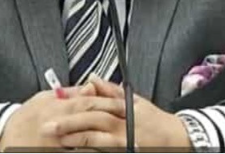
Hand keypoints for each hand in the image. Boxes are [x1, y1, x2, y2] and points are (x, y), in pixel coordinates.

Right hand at [0, 83, 126, 151]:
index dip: (110, 103)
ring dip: (107, 143)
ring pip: (88, 143)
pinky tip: (105, 151)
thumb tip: (91, 87)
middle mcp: (60, 125)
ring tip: (126, 144)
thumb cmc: (26, 117)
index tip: (127, 105)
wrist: (3, 138)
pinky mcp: (56, 153)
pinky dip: (92, 151)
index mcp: (58, 108)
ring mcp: (58, 144)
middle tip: (133, 126)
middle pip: (93, 122)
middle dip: (114, 123)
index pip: (90, 103)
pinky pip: (78, 153)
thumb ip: (70, 94)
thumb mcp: (45, 99)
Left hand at [44, 74, 191, 150]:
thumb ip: (111, 90)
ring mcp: (123, 141)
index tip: (56, 102)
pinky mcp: (125, 151)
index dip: (74, 102)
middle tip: (47, 125)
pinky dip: (88, 151)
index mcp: (123, 108)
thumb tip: (92, 78)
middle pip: (92, 120)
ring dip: (75, 139)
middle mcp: (122, 124)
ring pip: (95, 139)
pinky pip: (102, 152)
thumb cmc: (155, 122)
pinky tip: (75, 151)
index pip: (95, 102)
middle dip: (68, 122)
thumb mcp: (136, 102)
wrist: (177, 141)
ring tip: (57, 139)